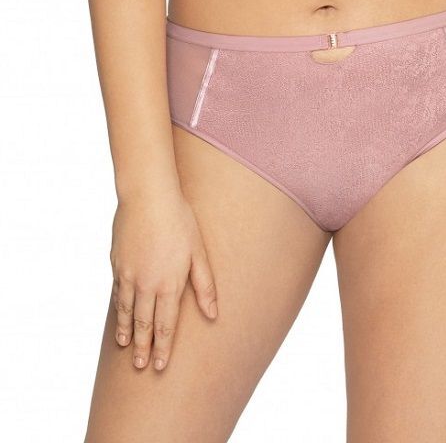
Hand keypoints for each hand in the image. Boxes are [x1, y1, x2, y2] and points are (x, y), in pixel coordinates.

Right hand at [110, 187, 217, 371]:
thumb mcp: (199, 251)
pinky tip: (119, 314)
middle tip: (140, 366)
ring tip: (125, 347)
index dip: (163, 347)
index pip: (166, 324)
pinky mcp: (117, 263)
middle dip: (142, 347)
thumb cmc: (179, 219)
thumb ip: (205, 285)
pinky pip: (117, 292)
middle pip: (144, 323)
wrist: (147, 195)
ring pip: (127, 311)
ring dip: (126, 331)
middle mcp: (147, 284)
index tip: (160, 365)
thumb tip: (213, 313)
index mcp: (169, 283)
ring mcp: (128, 274)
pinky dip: (118, 308)